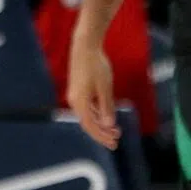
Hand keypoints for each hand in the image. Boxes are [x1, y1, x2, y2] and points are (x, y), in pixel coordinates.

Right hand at [66, 35, 120, 149]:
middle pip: (87, 123)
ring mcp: (75, 94)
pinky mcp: (77, 89)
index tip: (114, 143)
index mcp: (79, 101)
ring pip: (87, 115)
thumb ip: (106, 107)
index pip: (90, 126)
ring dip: (100, 123)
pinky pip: (86, 107)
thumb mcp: (105, 87)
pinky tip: (106, 115)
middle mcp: (74, 100)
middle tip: (116, 139)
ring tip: (115, 129)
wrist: (85, 46)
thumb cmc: (96, 65)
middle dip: (102, 133)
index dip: (102, 137)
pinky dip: (96, 114)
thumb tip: (109, 125)